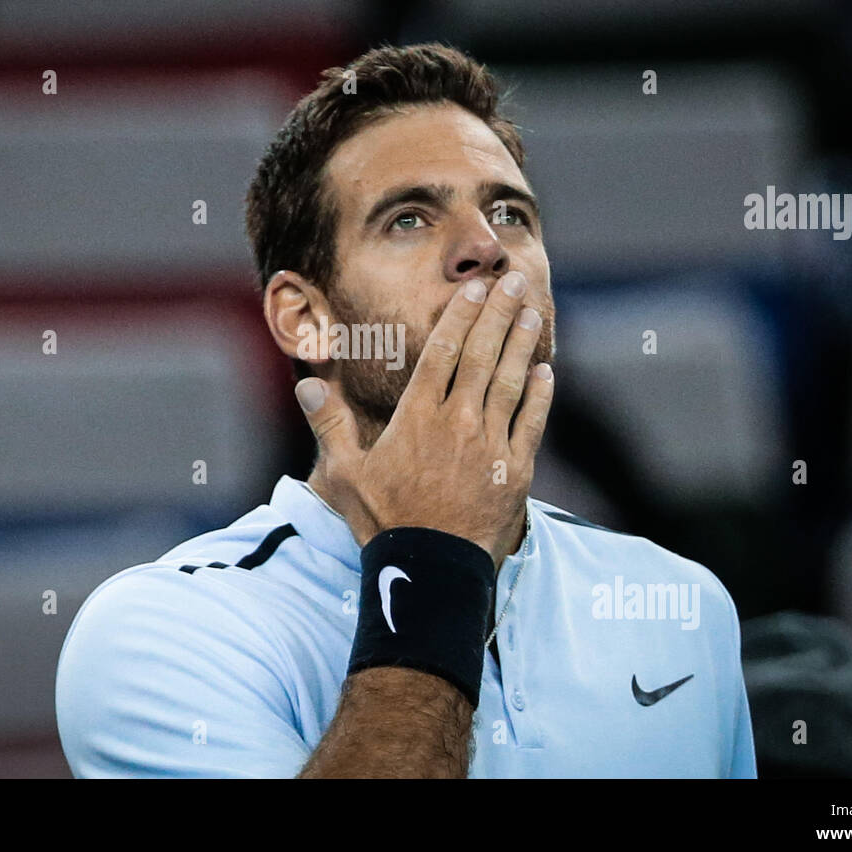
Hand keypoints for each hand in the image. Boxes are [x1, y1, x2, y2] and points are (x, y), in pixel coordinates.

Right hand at [296, 271, 553, 561]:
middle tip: (514, 280)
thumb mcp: (345, 475)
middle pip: (481, 355)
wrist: (430, 571)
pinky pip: (531, 424)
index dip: (460, 316)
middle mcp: (457, 422)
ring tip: (530, 312)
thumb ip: (329, 425)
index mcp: (416, 417)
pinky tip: (546, 372)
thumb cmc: (384, 523)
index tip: (474, 289)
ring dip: (521, 344)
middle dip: (498, 313)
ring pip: (510, 382)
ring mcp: (490, 445)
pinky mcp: (514, 471)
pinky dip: (540, 397)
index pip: (442, 352)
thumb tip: (305, 384)